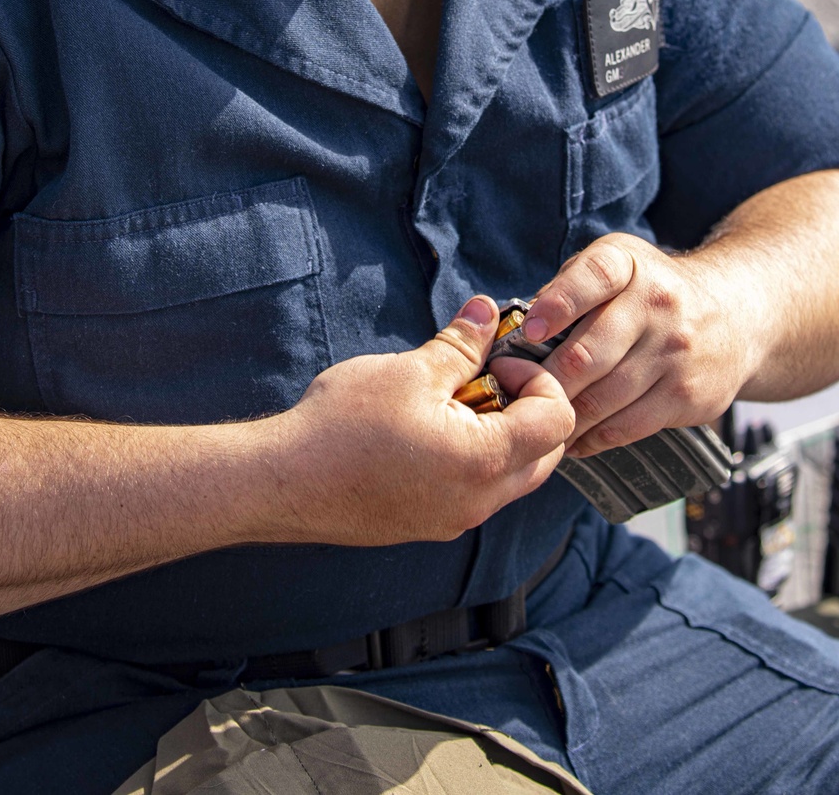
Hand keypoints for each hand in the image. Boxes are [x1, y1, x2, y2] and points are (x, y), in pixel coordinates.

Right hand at [253, 296, 574, 546]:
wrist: (282, 480)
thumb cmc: (343, 425)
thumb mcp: (410, 370)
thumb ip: (461, 344)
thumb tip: (487, 313)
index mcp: (485, 461)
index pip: (557, 421)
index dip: (538, 381)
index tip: (495, 362)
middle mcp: (478, 501)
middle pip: (544, 454)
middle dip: (527, 408)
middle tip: (481, 377)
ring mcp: (453, 520)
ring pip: (510, 475)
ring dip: (499, 433)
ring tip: (450, 400)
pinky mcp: (428, 525)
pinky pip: (475, 491)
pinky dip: (472, 457)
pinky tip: (427, 428)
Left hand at [519, 235, 753, 455]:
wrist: (736, 314)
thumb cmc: (652, 290)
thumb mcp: (617, 264)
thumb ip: (569, 286)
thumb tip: (518, 327)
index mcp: (630, 265)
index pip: (592, 276)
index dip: (555, 306)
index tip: (528, 333)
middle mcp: (658, 305)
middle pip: (587, 354)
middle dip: (543, 381)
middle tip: (516, 395)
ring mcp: (676, 354)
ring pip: (602, 398)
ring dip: (562, 416)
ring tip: (536, 423)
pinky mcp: (688, 396)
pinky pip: (627, 427)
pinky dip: (592, 438)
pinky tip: (571, 439)